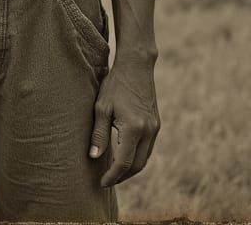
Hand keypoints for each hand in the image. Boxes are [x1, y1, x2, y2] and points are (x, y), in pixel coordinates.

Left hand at [89, 57, 159, 186]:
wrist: (136, 66)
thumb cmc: (115, 84)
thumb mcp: (102, 107)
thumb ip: (98, 134)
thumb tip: (94, 157)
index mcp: (134, 128)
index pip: (124, 163)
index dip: (112, 176)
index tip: (102, 183)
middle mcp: (148, 131)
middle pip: (137, 166)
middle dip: (122, 177)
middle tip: (107, 181)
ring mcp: (155, 128)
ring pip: (145, 159)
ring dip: (131, 169)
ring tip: (114, 173)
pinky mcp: (156, 124)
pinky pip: (148, 148)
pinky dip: (137, 157)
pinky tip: (126, 156)